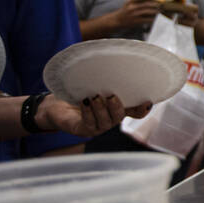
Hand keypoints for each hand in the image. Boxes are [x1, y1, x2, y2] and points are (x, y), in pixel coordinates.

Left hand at [37, 94, 153, 137]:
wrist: (56, 105)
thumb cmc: (79, 94)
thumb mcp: (98, 87)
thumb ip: (112, 85)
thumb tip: (125, 72)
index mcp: (117, 109)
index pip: (136, 113)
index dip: (143, 109)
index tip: (147, 101)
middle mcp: (110, 120)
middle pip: (119, 118)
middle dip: (116, 107)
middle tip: (111, 95)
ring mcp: (97, 127)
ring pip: (105, 122)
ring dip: (101, 109)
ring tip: (94, 97)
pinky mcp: (83, 130)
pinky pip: (89, 123)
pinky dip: (88, 112)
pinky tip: (85, 101)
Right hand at [114, 0, 160, 29]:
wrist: (117, 20)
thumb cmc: (127, 10)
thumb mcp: (131, 2)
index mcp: (130, 1)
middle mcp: (131, 7)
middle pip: (146, 4)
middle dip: (156, 4)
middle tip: (162, 5)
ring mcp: (134, 14)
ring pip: (148, 12)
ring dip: (156, 11)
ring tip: (161, 11)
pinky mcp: (136, 21)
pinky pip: (148, 19)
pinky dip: (154, 18)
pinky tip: (157, 18)